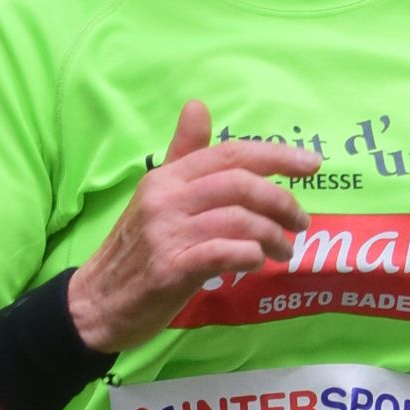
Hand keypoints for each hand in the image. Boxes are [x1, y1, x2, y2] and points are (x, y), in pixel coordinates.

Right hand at [68, 100, 318, 353]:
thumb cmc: (136, 251)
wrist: (96, 304)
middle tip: (300, 223)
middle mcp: (166, 199)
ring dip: (272, 236)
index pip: (231, 154)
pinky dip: (249, 255)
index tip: (312, 165)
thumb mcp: (156, 196)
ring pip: (239, 220)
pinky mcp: (170, 269)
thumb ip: (183, 154)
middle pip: (240, 185)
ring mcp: (167, 234)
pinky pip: (224, 253)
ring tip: (284, 251)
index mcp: (167, 177)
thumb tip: (198, 106)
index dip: (276, 156)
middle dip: (281, 202)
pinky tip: (255, 263)